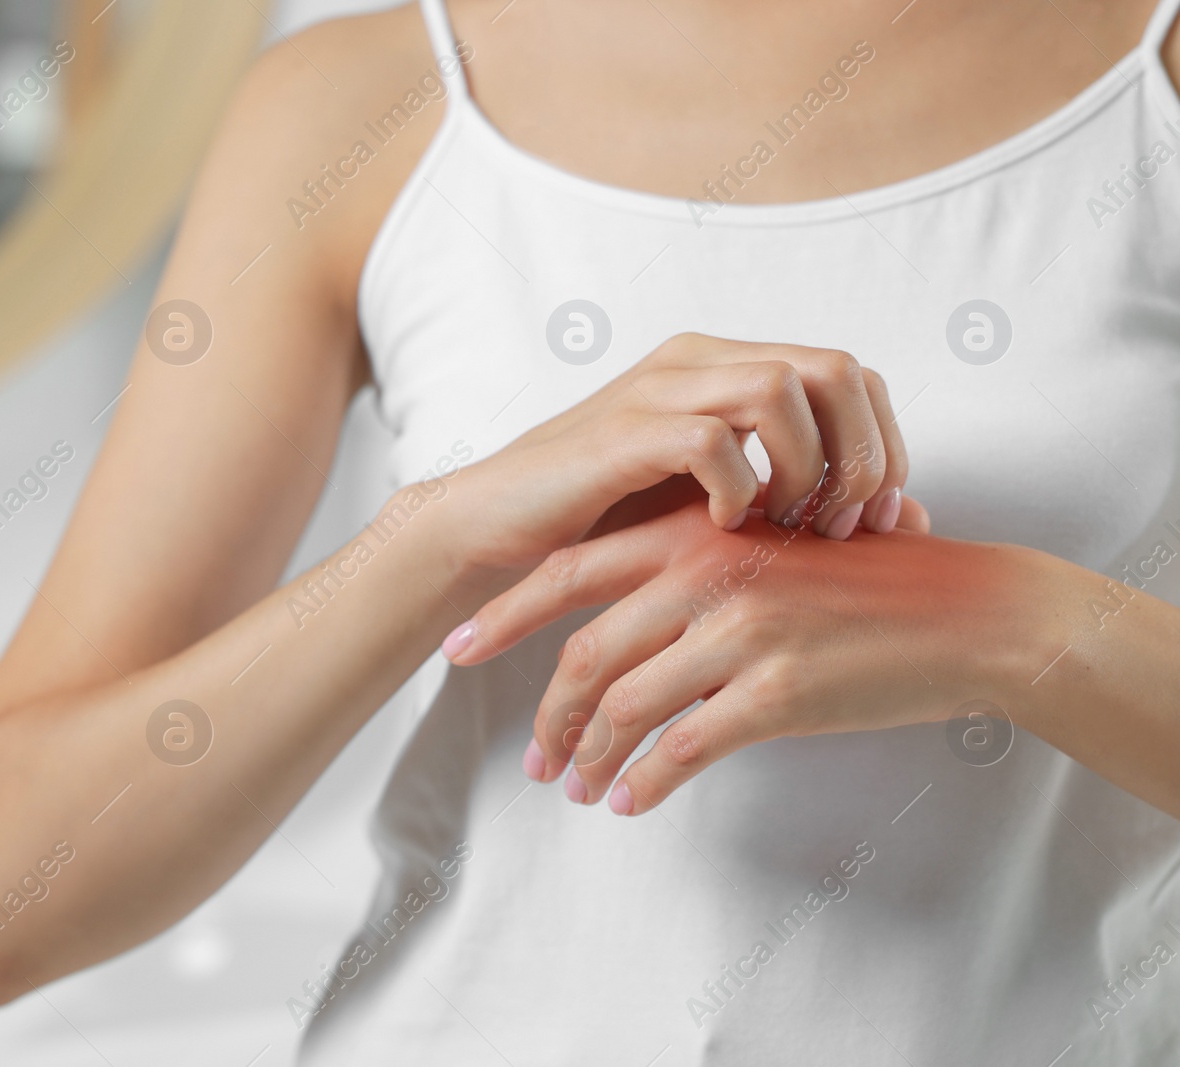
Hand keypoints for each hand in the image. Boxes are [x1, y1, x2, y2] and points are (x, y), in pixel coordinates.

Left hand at [444, 499, 1040, 814]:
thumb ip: (702, 569)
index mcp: (698, 533)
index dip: (507, 613)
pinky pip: (682, 748)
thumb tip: (635, 616)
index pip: (572, 569)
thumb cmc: (878, 578)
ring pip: (626, 704)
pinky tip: (630, 801)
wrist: (972, 612)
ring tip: (573, 787)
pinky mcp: (775, 693)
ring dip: (589, 754)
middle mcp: (707, 576)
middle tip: (529, 754)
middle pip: (587, 649)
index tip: (459, 647)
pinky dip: (644, 780)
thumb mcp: (778, 544)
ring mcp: (739, 634)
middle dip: (545, 708)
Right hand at [447, 333, 912, 596]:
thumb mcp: (724, 505)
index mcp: (728, 367)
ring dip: (805, 469)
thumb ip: (804, 499)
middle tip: (840, 526)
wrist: (498, 528)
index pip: (851, 373)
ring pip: (781, 390)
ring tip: (787, 528)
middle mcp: (699, 361)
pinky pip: (712, 441)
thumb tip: (911, 518)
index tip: (873, 518)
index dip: (884, 443)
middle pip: (834, 368)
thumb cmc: (610, 523)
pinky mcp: (621, 434)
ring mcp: (659, 390)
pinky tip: (722, 528)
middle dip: (860, 455)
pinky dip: (736, 490)